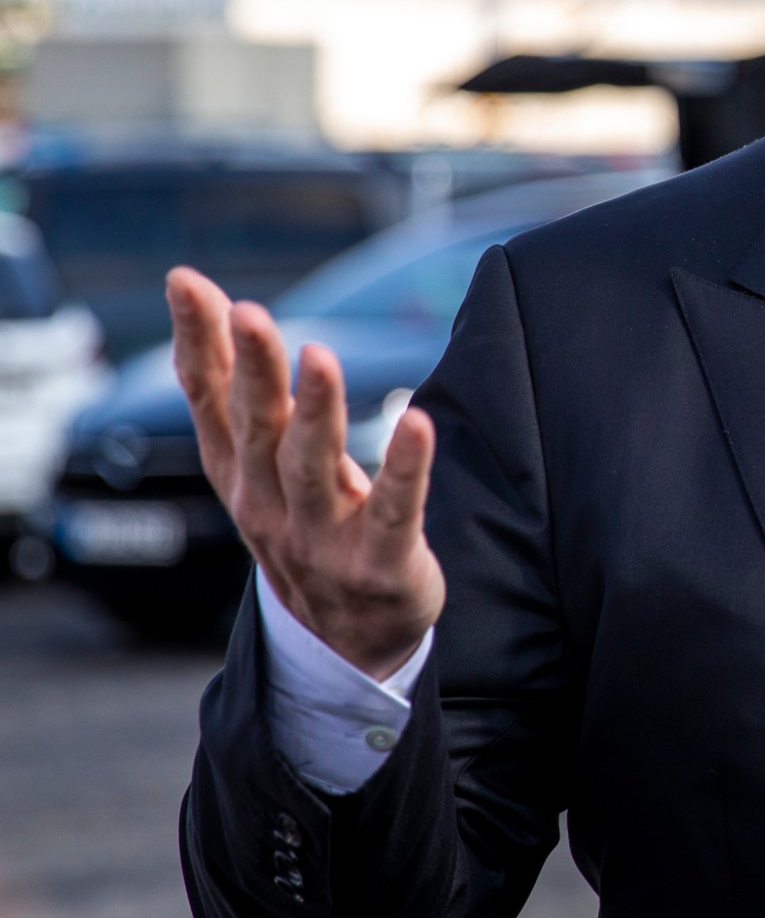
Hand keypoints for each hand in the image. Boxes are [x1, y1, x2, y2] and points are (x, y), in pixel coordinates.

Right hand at [168, 267, 444, 679]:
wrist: (349, 642)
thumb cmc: (306, 531)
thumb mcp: (263, 469)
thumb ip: (245, 397)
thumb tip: (221, 309)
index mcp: (240, 475)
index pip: (210, 401)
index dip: (197, 342)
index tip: (186, 283)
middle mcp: (269, 504)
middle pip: (257, 428)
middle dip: (249, 369)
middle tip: (248, 313)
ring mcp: (322, 537)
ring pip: (313, 467)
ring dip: (316, 410)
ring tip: (318, 355)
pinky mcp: (380, 562)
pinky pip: (394, 510)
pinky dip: (404, 467)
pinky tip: (417, 422)